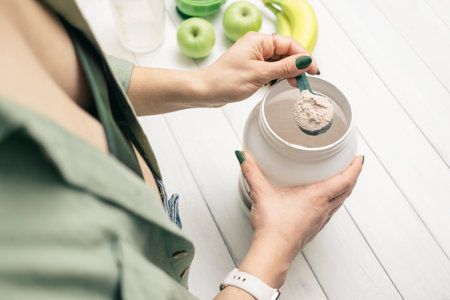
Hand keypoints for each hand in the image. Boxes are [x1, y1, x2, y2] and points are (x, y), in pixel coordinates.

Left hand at [199, 32, 318, 105]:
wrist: (205, 91)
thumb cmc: (225, 81)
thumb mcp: (259, 75)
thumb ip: (284, 68)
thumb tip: (305, 62)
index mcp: (258, 41)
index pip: (289, 44)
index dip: (304, 56)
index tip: (313, 70)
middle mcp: (257, 46)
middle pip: (285, 52)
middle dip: (297, 66)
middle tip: (305, 80)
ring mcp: (254, 57)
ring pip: (279, 62)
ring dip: (288, 72)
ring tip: (295, 84)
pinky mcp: (251, 67)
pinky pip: (271, 69)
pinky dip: (279, 76)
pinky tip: (283, 84)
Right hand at [237, 152, 362, 287]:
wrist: (273, 254)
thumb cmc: (273, 229)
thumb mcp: (261, 194)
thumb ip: (252, 173)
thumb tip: (245, 157)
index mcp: (316, 197)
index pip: (345, 180)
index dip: (355, 168)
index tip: (360, 158)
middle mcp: (322, 209)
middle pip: (347, 190)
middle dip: (353, 176)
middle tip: (354, 165)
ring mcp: (319, 220)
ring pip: (340, 202)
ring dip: (345, 190)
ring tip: (342, 181)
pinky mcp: (313, 229)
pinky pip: (330, 212)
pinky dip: (334, 202)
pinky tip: (323, 202)